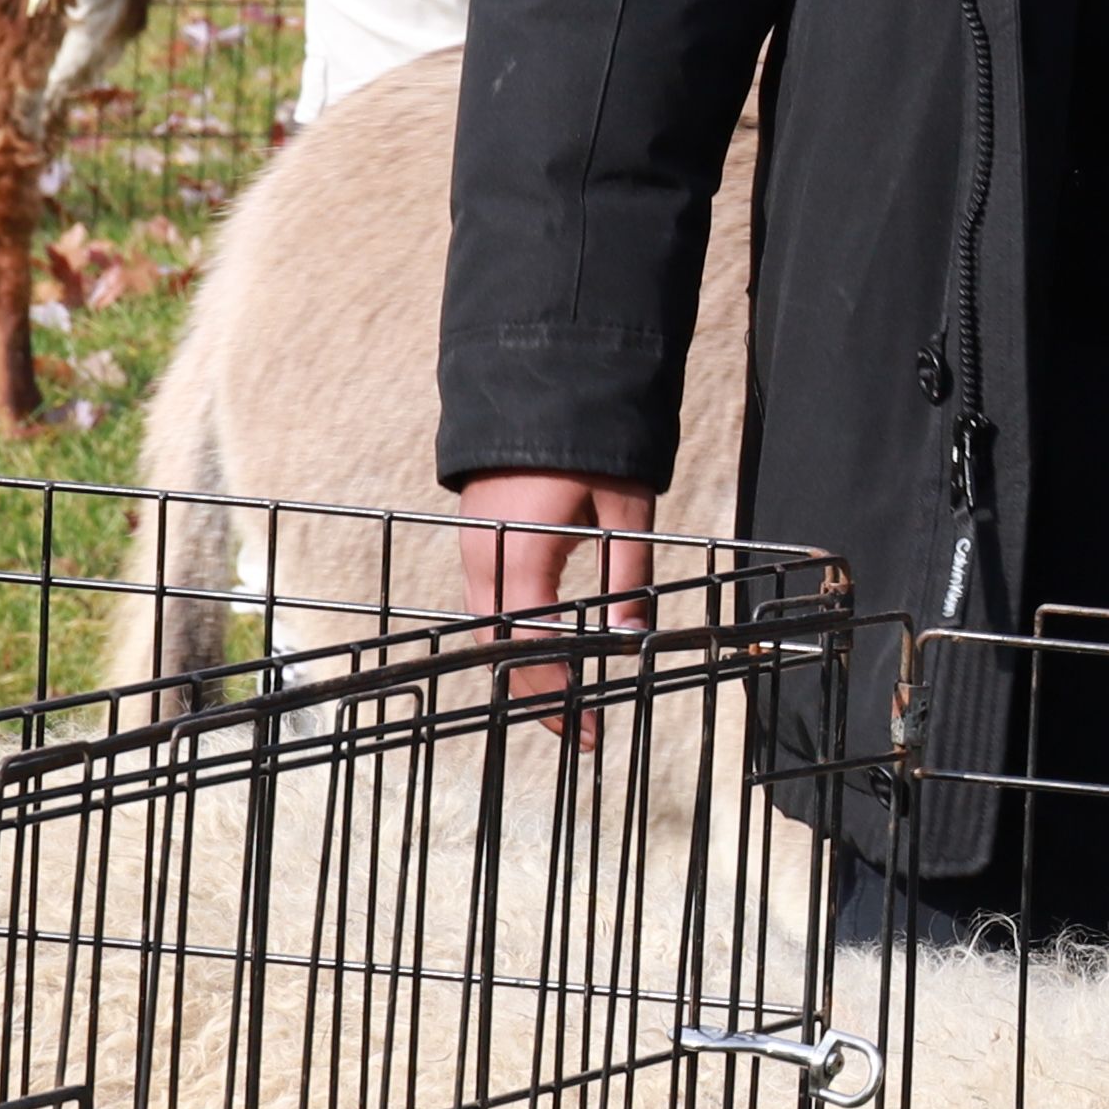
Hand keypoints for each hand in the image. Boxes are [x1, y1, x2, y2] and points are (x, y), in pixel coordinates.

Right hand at [461, 468, 660, 746]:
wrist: (540, 379)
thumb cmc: (589, 441)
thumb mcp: (624, 507)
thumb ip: (628, 574)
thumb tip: (633, 638)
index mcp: (521, 554)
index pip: (532, 646)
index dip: (558, 693)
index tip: (588, 727)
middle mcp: (485, 559)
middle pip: (502, 648)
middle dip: (536, 693)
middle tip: (578, 729)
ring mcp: (475, 548)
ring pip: (492, 629)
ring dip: (525, 667)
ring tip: (565, 702)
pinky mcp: (479, 539)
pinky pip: (491, 604)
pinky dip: (515, 636)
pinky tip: (546, 651)